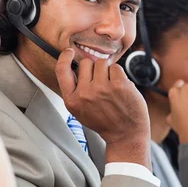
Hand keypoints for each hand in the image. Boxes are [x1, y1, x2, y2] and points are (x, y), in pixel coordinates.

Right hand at [56, 49, 151, 167]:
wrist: (125, 134)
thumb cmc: (104, 121)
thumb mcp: (80, 110)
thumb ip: (75, 90)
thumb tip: (76, 65)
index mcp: (72, 100)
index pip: (61, 71)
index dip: (65, 57)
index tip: (69, 52)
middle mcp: (85, 94)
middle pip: (85, 63)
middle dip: (94, 69)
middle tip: (101, 84)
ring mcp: (102, 88)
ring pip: (101, 63)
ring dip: (107, 72)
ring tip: (111, 88)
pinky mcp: (118, 85)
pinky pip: (116, 67)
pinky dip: (119, 75)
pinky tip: (120, 89)